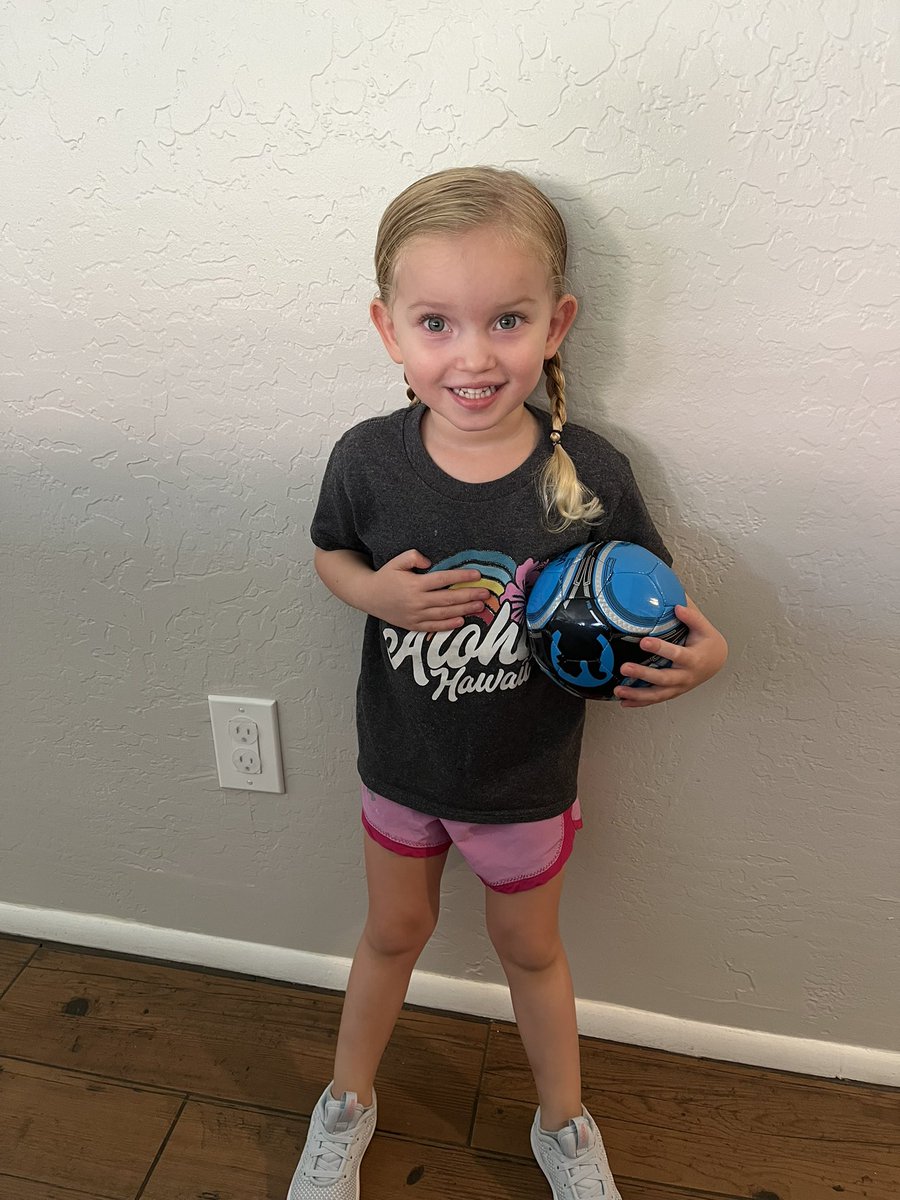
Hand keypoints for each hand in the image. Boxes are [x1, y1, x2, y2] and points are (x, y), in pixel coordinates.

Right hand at [368, 549, 489, 631]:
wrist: (368, 596)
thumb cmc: (386, 577)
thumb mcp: (397, 561)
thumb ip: (413, 556)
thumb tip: (429, 562)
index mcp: (415, 584)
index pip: (443, 579)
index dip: (461, 577)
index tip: (477, 575)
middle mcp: (417, 601)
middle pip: (449, 598)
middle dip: (469, 595)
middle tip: (486, 593)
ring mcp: (415, 615)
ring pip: (444, 613)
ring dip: (464, 610)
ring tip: (480, 606)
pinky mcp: (413, 625)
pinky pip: (434, 627)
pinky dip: (448, 625)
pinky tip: (461, 621)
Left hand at [614, 598, 727, 708]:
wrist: (716, 661)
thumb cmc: (707, 643)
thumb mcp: (704, 628)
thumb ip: (691, 616)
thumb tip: (677, 605)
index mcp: (693, 659)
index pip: (676, 654)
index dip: (660, 649)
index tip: (644, 642)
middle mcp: (685, 676)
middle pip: (663, 678)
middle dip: (643, 674)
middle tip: (624, 668)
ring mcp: (679, 687)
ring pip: (657, 694)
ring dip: (636, 694)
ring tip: (618, 690)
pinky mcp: (672, 692)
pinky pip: (655, 699)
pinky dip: (639, 702)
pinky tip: (623, 701)